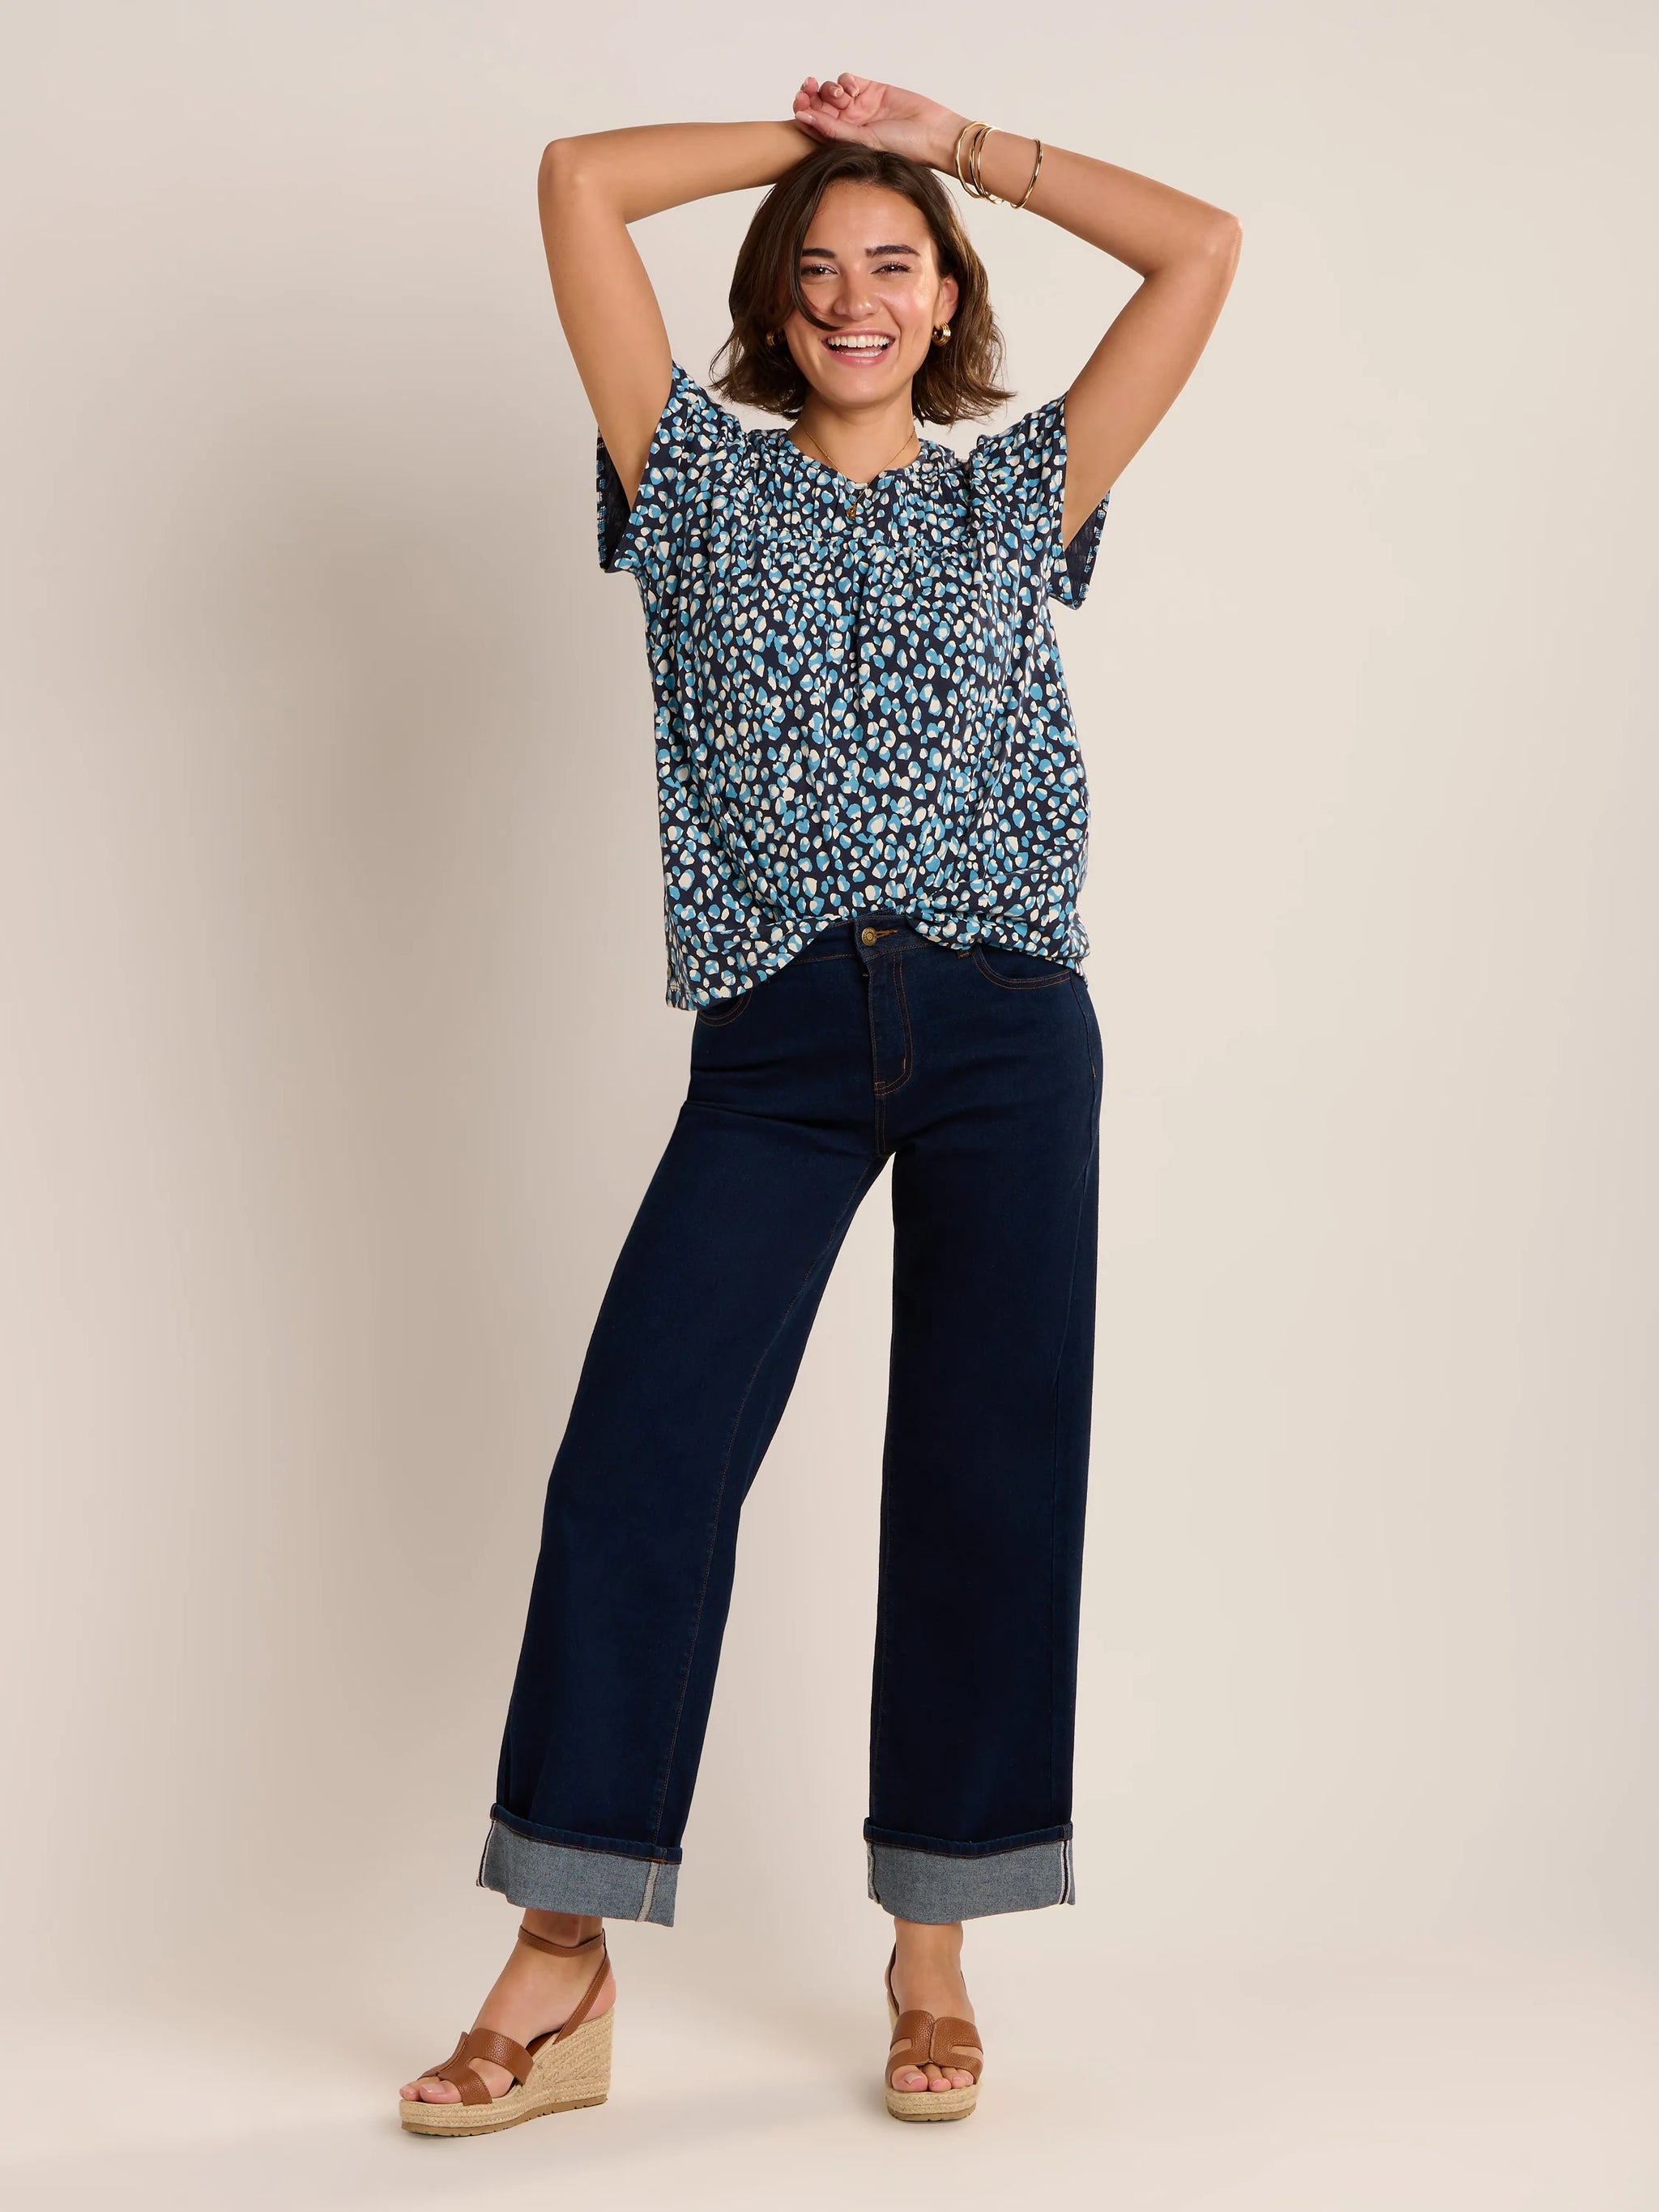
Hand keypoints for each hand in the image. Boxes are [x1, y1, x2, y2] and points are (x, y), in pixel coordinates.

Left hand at [791, 74, 959, 169]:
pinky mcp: (871, 90)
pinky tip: (852, 90)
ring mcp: (859, 107)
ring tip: (841, 96)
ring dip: (829, 89)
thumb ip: (833, 129)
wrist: (931, 134)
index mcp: (843, 142)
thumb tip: (803, 118)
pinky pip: (848, 80)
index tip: (800, 106)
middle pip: (818, 106)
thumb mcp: (863, 141)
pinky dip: (845, 80)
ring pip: (831, 91)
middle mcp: (849, 125)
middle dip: (810, 97)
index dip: (804, 113)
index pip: (815, 126)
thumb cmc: (902, 148)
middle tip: (807, 91)